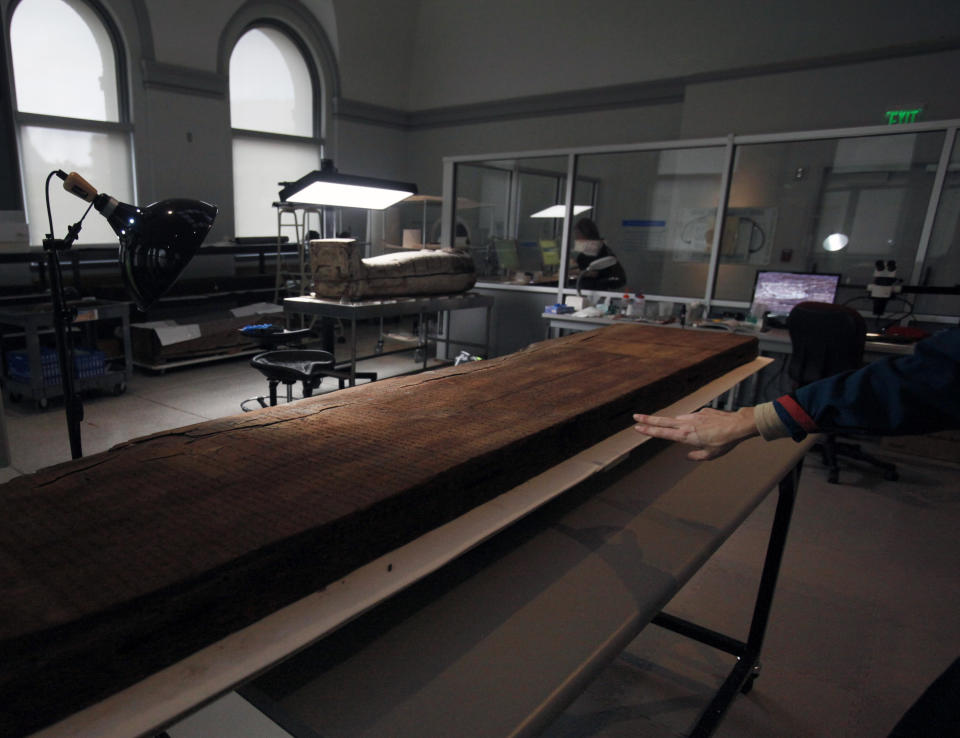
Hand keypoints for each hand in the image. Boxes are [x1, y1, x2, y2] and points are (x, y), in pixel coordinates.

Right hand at [632, 407, 758, 460]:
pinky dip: (689, 421)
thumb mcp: (711, 455)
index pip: (662, 433)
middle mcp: (686, 424)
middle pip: (662, 421)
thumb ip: (697, 456)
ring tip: (671, 427)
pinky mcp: (702, 412)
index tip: (638, 427)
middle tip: (636, 417)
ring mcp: (693, 416)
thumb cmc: (724, 442)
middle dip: (648, 419)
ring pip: (677, 419)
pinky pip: (691, 417)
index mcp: (685, 436)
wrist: (737, 425)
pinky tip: (698, 427)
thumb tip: (687, 456)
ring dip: (670, 422)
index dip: (649, 430)